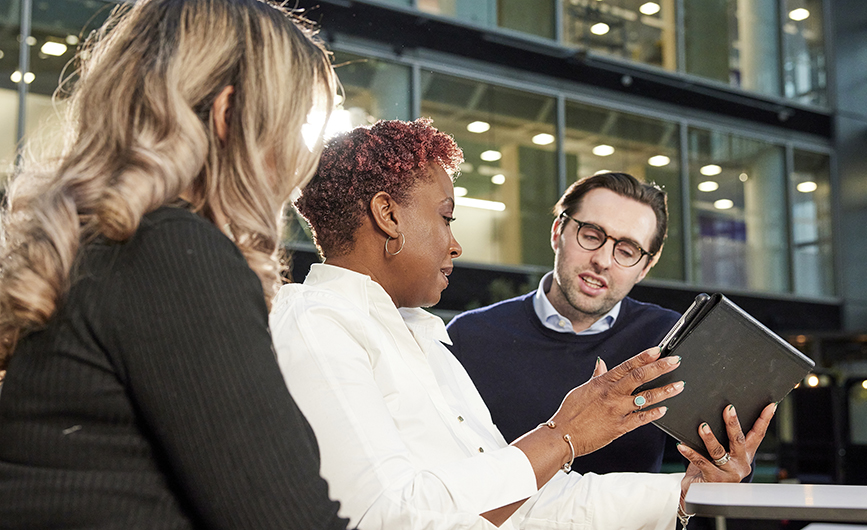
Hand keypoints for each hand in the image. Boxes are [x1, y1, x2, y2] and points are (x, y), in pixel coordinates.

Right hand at [549, 347, 684, 456]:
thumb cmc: (570, 413)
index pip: (627, 365)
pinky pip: (641, 419)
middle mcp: (611, 394)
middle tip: (675, 361)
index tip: (658, 350)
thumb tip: (602, 363)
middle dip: (660, 368)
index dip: (644, 356)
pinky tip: (664, 410)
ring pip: (646, 398)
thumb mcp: (582, 390)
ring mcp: (617, 410)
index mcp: (602, 382)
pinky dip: (654, 414)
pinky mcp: (619, 427)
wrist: (563, 435)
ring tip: (679, 386)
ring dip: (665, 391)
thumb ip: (596, 376)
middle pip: (640, 377)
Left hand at [678, 402, 776, 501]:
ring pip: (719, 452)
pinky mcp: (714, 479)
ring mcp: (728, 473)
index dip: (764, 420)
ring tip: (703, 427)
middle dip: (733, 423)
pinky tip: (682, 446)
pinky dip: (691, 453)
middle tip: (729, 409)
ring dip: (710, 438)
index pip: (757, 435)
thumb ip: (722, 437)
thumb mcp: (721, 451)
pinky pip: (701, 463)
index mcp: (744, 454)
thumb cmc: (710, 467)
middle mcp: (740, 464)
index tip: (770, 405)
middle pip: (738, 441)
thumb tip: (716, 411)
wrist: (701, 491)